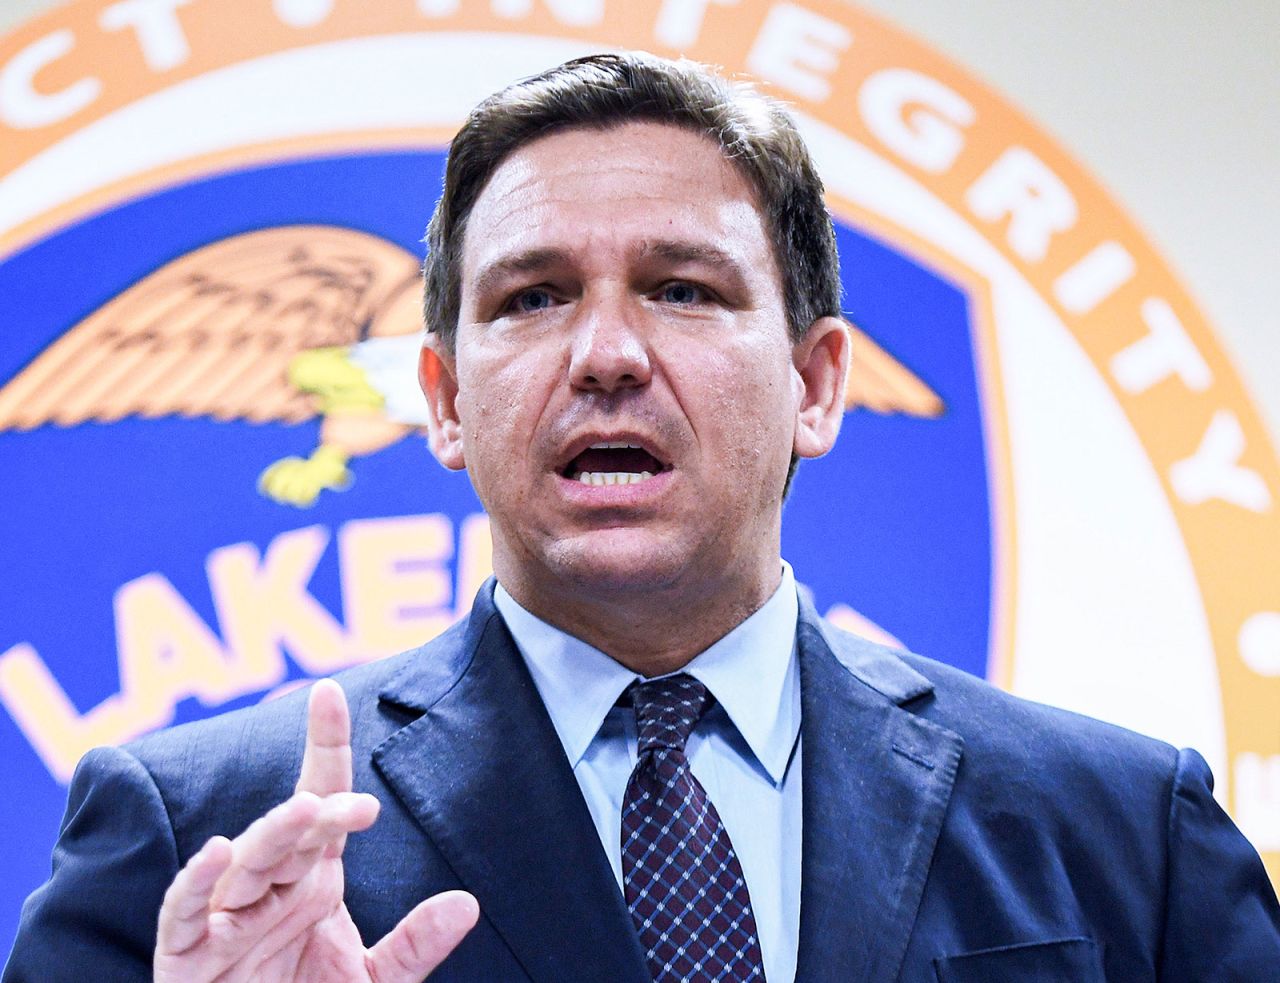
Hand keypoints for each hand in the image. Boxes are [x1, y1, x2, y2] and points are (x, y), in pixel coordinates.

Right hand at [154, 679, 478, 981]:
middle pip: (292, 830)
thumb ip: (414, 945)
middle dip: (320, 810)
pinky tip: (219, 852)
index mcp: (311, 880)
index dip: (325, 746)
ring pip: (248, 861)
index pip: (320, 798)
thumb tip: (467, 904)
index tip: (329, 692)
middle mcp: (269, 888)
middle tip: (361, 808)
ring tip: (306, 812)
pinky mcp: (188, 957)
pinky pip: (185, 913)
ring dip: (274, 833)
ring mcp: (226, 919)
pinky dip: (197, 882)